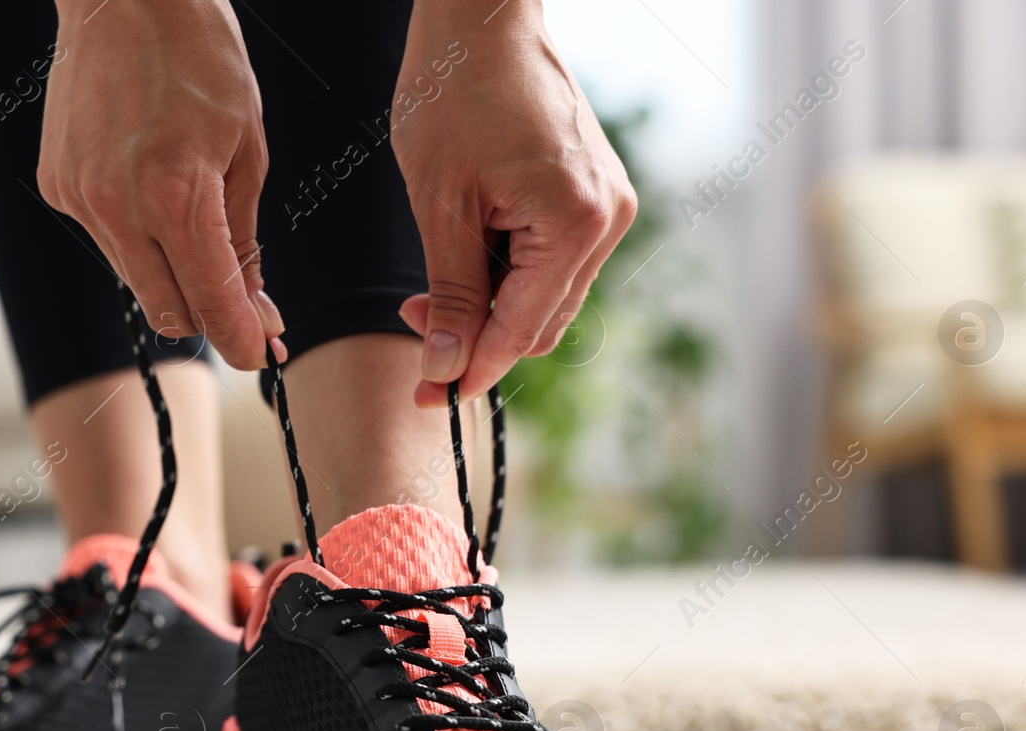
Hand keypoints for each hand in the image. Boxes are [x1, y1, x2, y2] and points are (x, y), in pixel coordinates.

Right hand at [38, 0, 283, 368]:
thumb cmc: (201, 59)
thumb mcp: (247, 150)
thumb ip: (243, 242)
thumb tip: (257, 311)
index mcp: (177, 195)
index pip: (212, 302)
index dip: (243, 340)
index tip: (262, 356)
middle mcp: (118, 206)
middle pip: (170, 310)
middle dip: (210, 316)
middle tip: (245, 304)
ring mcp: (80, 199)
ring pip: (137, 280)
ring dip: (172, 274)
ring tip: (193, 219)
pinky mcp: (57, 187)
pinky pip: (107, 240)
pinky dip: (136, 235)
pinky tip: (148, 184)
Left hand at [392, 0, 635, 405]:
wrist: (484, 18)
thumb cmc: (455, 93)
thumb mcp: (439, 204)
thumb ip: (449, 292)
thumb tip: (445, 369)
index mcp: (575, 222)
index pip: (522, 330)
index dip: (472, 370)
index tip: (429, 397)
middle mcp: (608, 221)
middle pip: (542, 323)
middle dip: (478, 340)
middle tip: (417, 332)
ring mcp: (609, 208)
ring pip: (547, 298)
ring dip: (490, 309)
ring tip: (429, 293)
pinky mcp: (596, 196)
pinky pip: (553, 264)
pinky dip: (508, 277)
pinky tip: (464, 260)